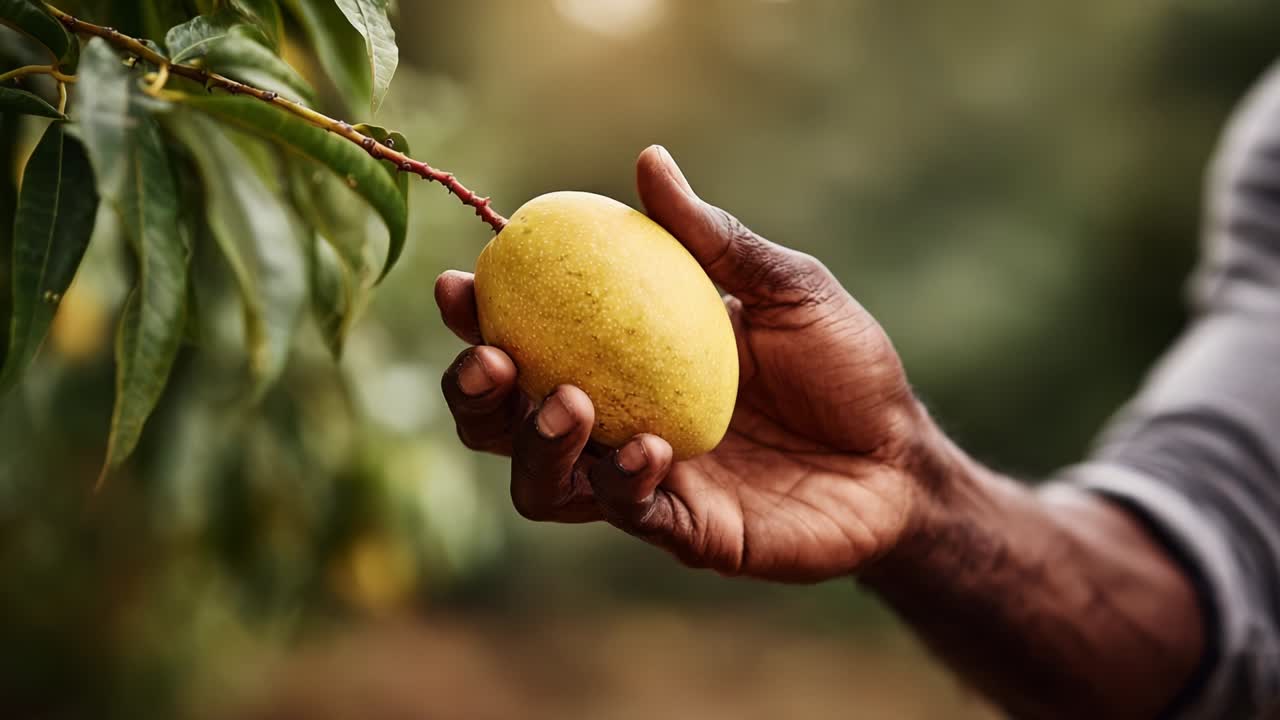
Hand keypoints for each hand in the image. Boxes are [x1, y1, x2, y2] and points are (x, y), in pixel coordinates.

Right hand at [436, 146, 938, 581]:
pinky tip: (652, 448)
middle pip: (504, 423)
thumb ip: (712, 239)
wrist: (900, 455)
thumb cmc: (843, 362)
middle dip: (473, 396)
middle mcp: (616, 422)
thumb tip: (648, 163)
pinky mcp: (685, 532)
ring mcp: (643, 483)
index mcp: (624, 359)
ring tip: (568, 402)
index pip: (527, 340)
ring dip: (536, 446)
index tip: (460, 286)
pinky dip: (623, 481)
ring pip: (542, 484)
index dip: (477, 320)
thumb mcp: (784, 287)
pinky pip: (627, 514)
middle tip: (492, 361)